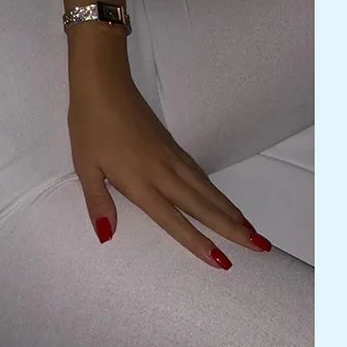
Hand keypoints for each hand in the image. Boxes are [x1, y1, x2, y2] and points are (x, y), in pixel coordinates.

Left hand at [67, 51, 272, 268]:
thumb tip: (106, 236)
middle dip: (232, 228)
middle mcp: (162, 171)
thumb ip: (98, 202)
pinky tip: (221, 200)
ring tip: (252, 230)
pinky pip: (200, 173)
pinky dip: (215, 191)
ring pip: (206, 188)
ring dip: (230, 210)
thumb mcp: (84, 166)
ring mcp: (171, 156)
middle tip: (261, 247)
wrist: (103, 83)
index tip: (222, 262)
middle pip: (202, 205)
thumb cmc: (89, 126)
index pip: (173, 218)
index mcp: (139, 180)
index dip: (197, 242)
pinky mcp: (172, 144)